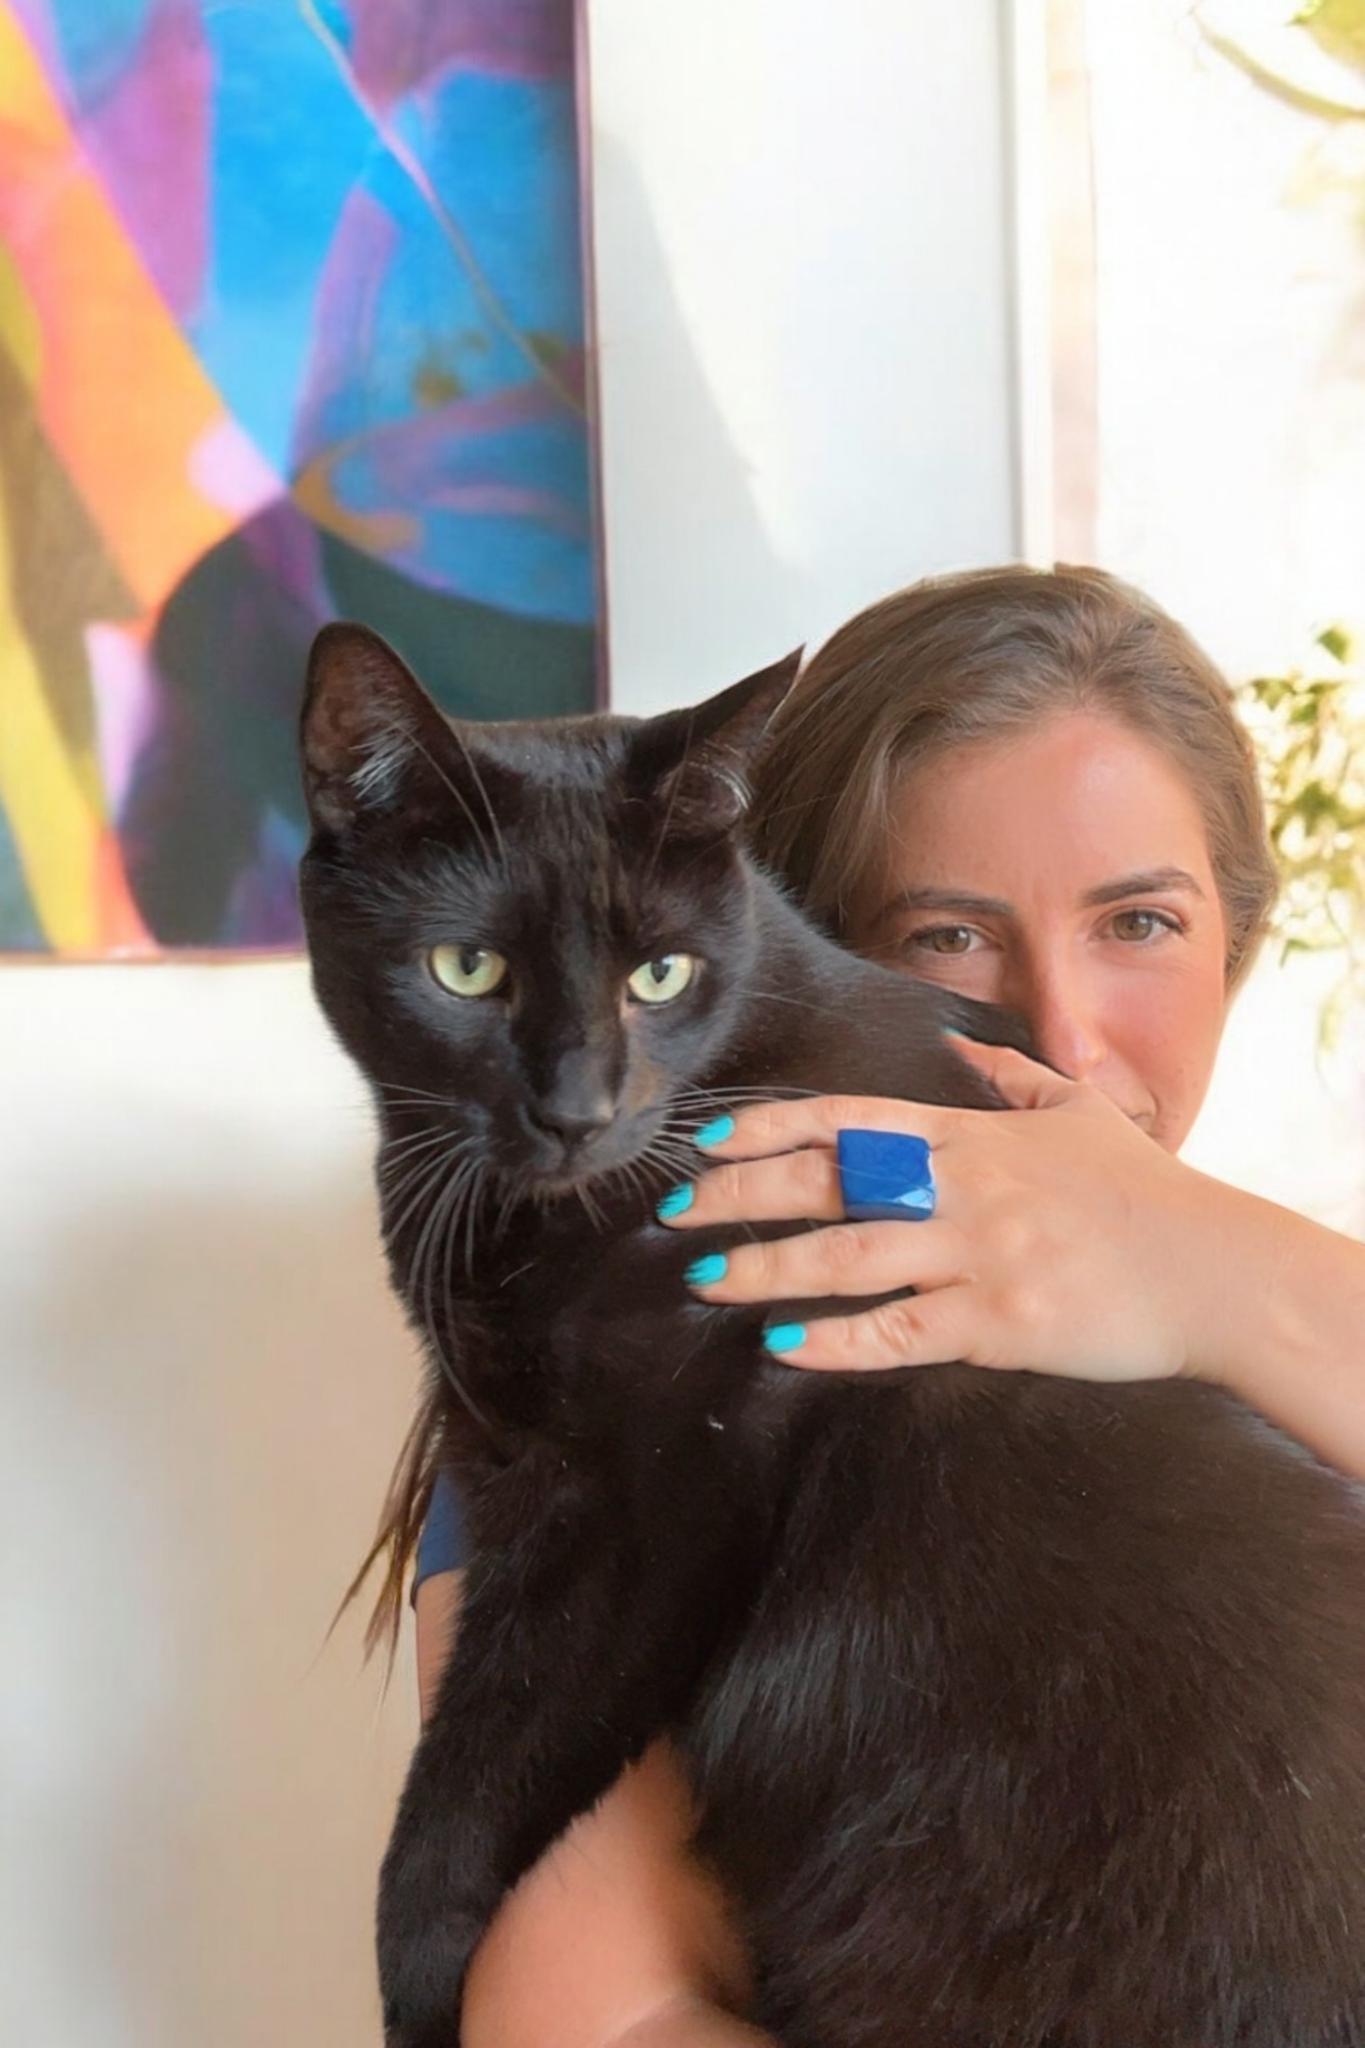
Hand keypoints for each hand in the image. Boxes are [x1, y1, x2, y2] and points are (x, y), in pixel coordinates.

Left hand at [663, 1039, 1229, 1381]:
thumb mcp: (1080, 1111)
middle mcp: (963, 1188)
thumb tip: (964, 1047)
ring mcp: (979, 1255)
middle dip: (742, 1196)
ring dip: (770, 1268)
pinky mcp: (1000, 1325)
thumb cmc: (1144, 1193)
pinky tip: (787, 1346)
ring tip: (705, 1278)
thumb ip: (1012, 1077)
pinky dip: (841, 1341)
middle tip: (674, 1211)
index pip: (849, 1122)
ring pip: (850, 1258)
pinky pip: (903, 1333)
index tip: (707, 1142)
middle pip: (830, 1184)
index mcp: (972, 1137)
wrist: (1212, 1270)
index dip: (770, 1130)